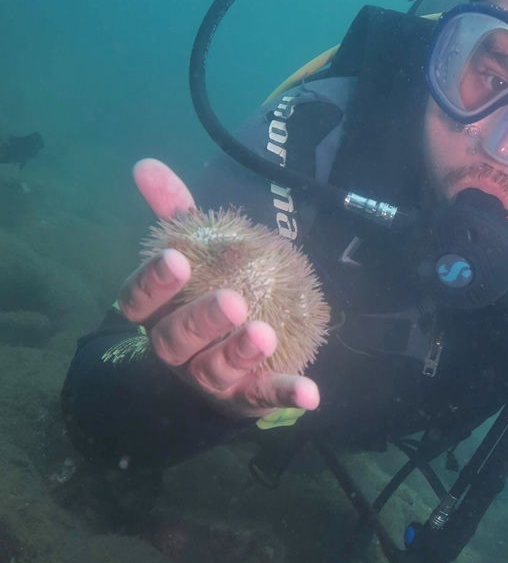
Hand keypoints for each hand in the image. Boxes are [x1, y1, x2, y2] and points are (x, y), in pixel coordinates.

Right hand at [116, 158, 319, 418]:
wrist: (212, 370)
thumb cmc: (199, 298)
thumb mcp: (192, 254)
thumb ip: (175, 215)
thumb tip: (147, 164)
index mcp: (157, 314)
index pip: (140, 301)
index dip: (153, 281)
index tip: (175, 258)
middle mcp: (175, 351)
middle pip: (175, 340)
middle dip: (201, 320)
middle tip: (232, 300)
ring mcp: (208, 378)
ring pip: (215, 370)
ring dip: (239, 353)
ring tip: (265, 334)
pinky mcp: (244, 398)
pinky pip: (262, 398)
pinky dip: (284, 394)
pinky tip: (311, 393)